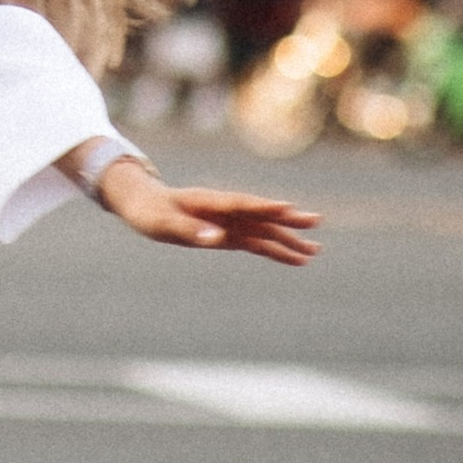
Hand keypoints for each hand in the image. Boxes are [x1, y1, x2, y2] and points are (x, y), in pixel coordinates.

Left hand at [96, 158, 318, 265]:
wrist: (147, 205)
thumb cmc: (152, 212)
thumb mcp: (164, 223)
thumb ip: (189, 229)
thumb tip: (216, 239)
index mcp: (209, 202)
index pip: (241, 203)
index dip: (263, 206)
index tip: (287, 208)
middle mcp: (226, 210)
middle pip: (261, 214)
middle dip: (287, 220)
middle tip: (316, 222)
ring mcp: (231, 222)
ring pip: (265, 230)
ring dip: (289, 239)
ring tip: (316, 250)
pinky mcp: (231, 234)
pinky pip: (258, 243)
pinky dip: (277, 251)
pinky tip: (297, 260)